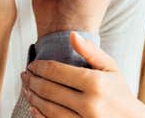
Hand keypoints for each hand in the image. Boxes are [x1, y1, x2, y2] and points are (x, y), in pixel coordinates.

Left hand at [21, 32, 144, 117]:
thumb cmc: (119, 93)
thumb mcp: (111, 68)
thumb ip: (91, 51)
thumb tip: (72, 34)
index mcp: (96, 83)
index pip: (56, 71)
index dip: (39, 67)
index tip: (32, 65)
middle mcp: (90, 104)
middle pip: (48, 89)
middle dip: (32, 80)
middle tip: (25, 75)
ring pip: (47, 108)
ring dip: (32, 97)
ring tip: (27, 89)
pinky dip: (39, 115)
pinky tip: (34, 106)